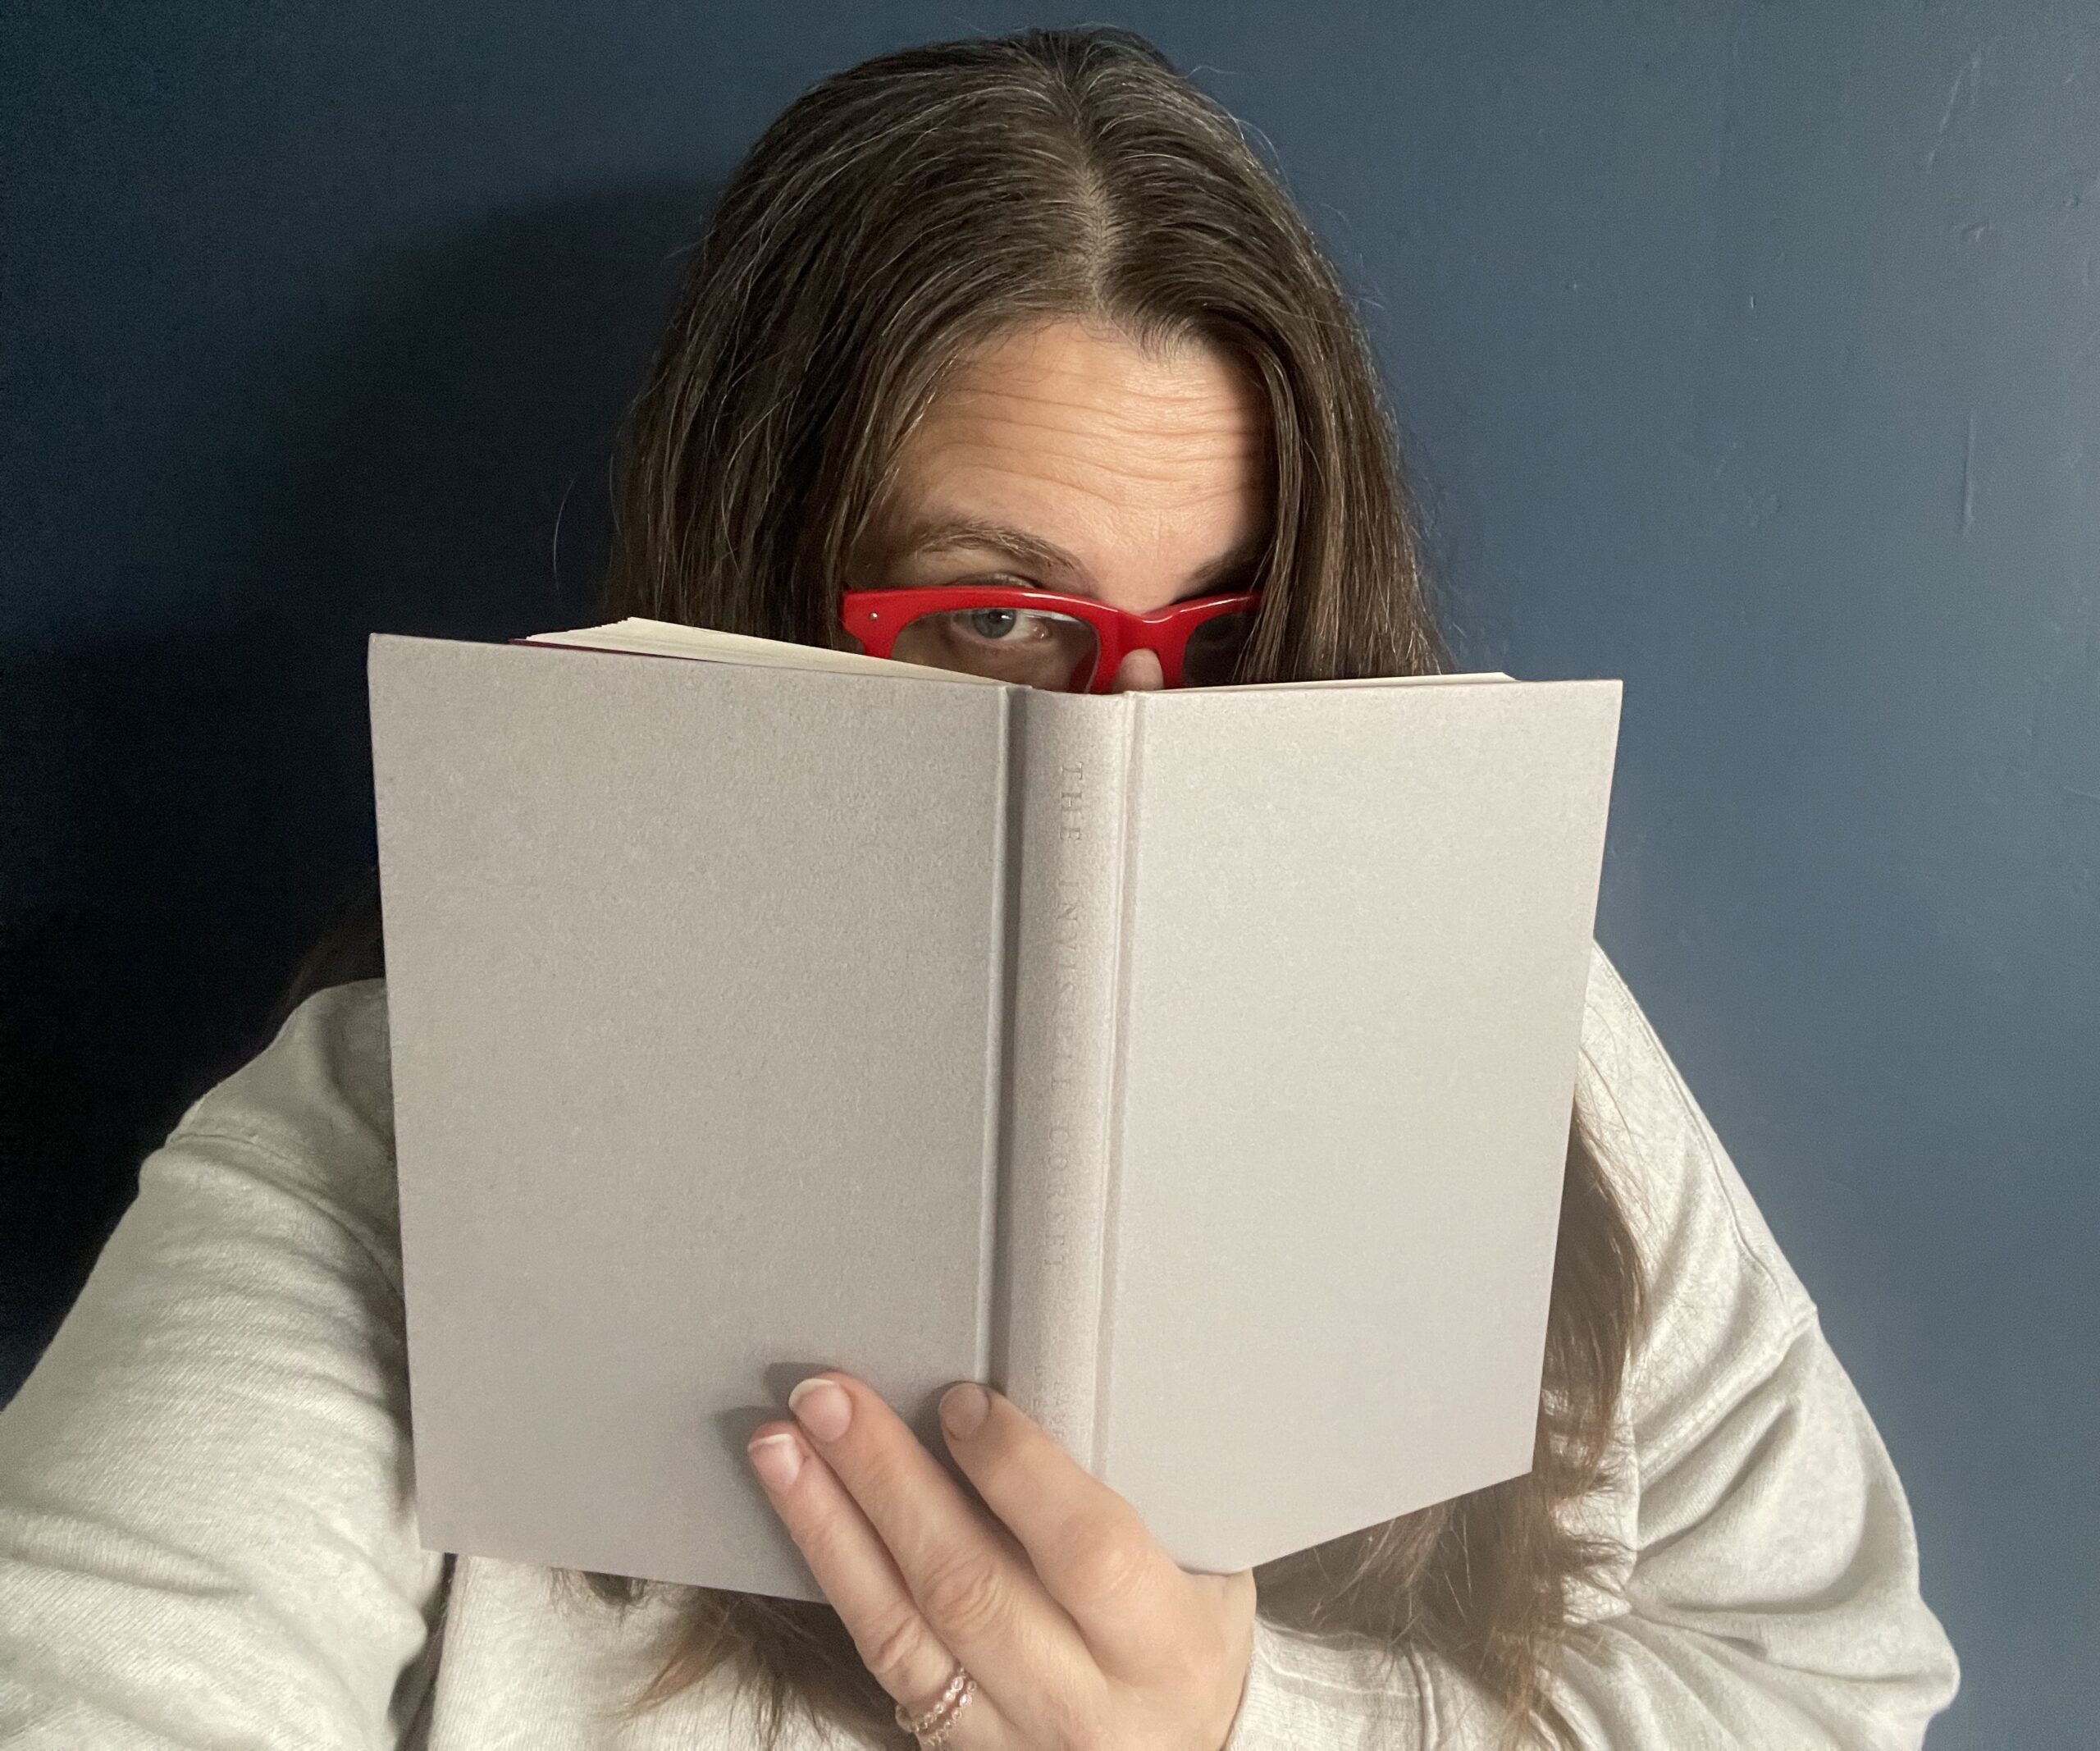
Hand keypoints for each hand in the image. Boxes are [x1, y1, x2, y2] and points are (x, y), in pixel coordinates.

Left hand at [746, 1372, 1255, 1748]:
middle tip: (829, 1397)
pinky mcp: (954, 1747)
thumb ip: (1131, 1494)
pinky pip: (880, 1660)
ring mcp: (1011, 1736)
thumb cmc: (1189, 1635)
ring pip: (900, 1631)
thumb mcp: (1203, 1566)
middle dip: (887, 1481)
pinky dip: (834, 1574)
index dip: (1019, 1472)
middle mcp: (1084, 1704)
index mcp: (1165, 1646)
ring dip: (829, 1525)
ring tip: (779, 1444)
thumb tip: (1043, 1373)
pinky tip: (800, 1509)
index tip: (962, 1400)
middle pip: (968, 1587)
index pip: (1089, 1554)